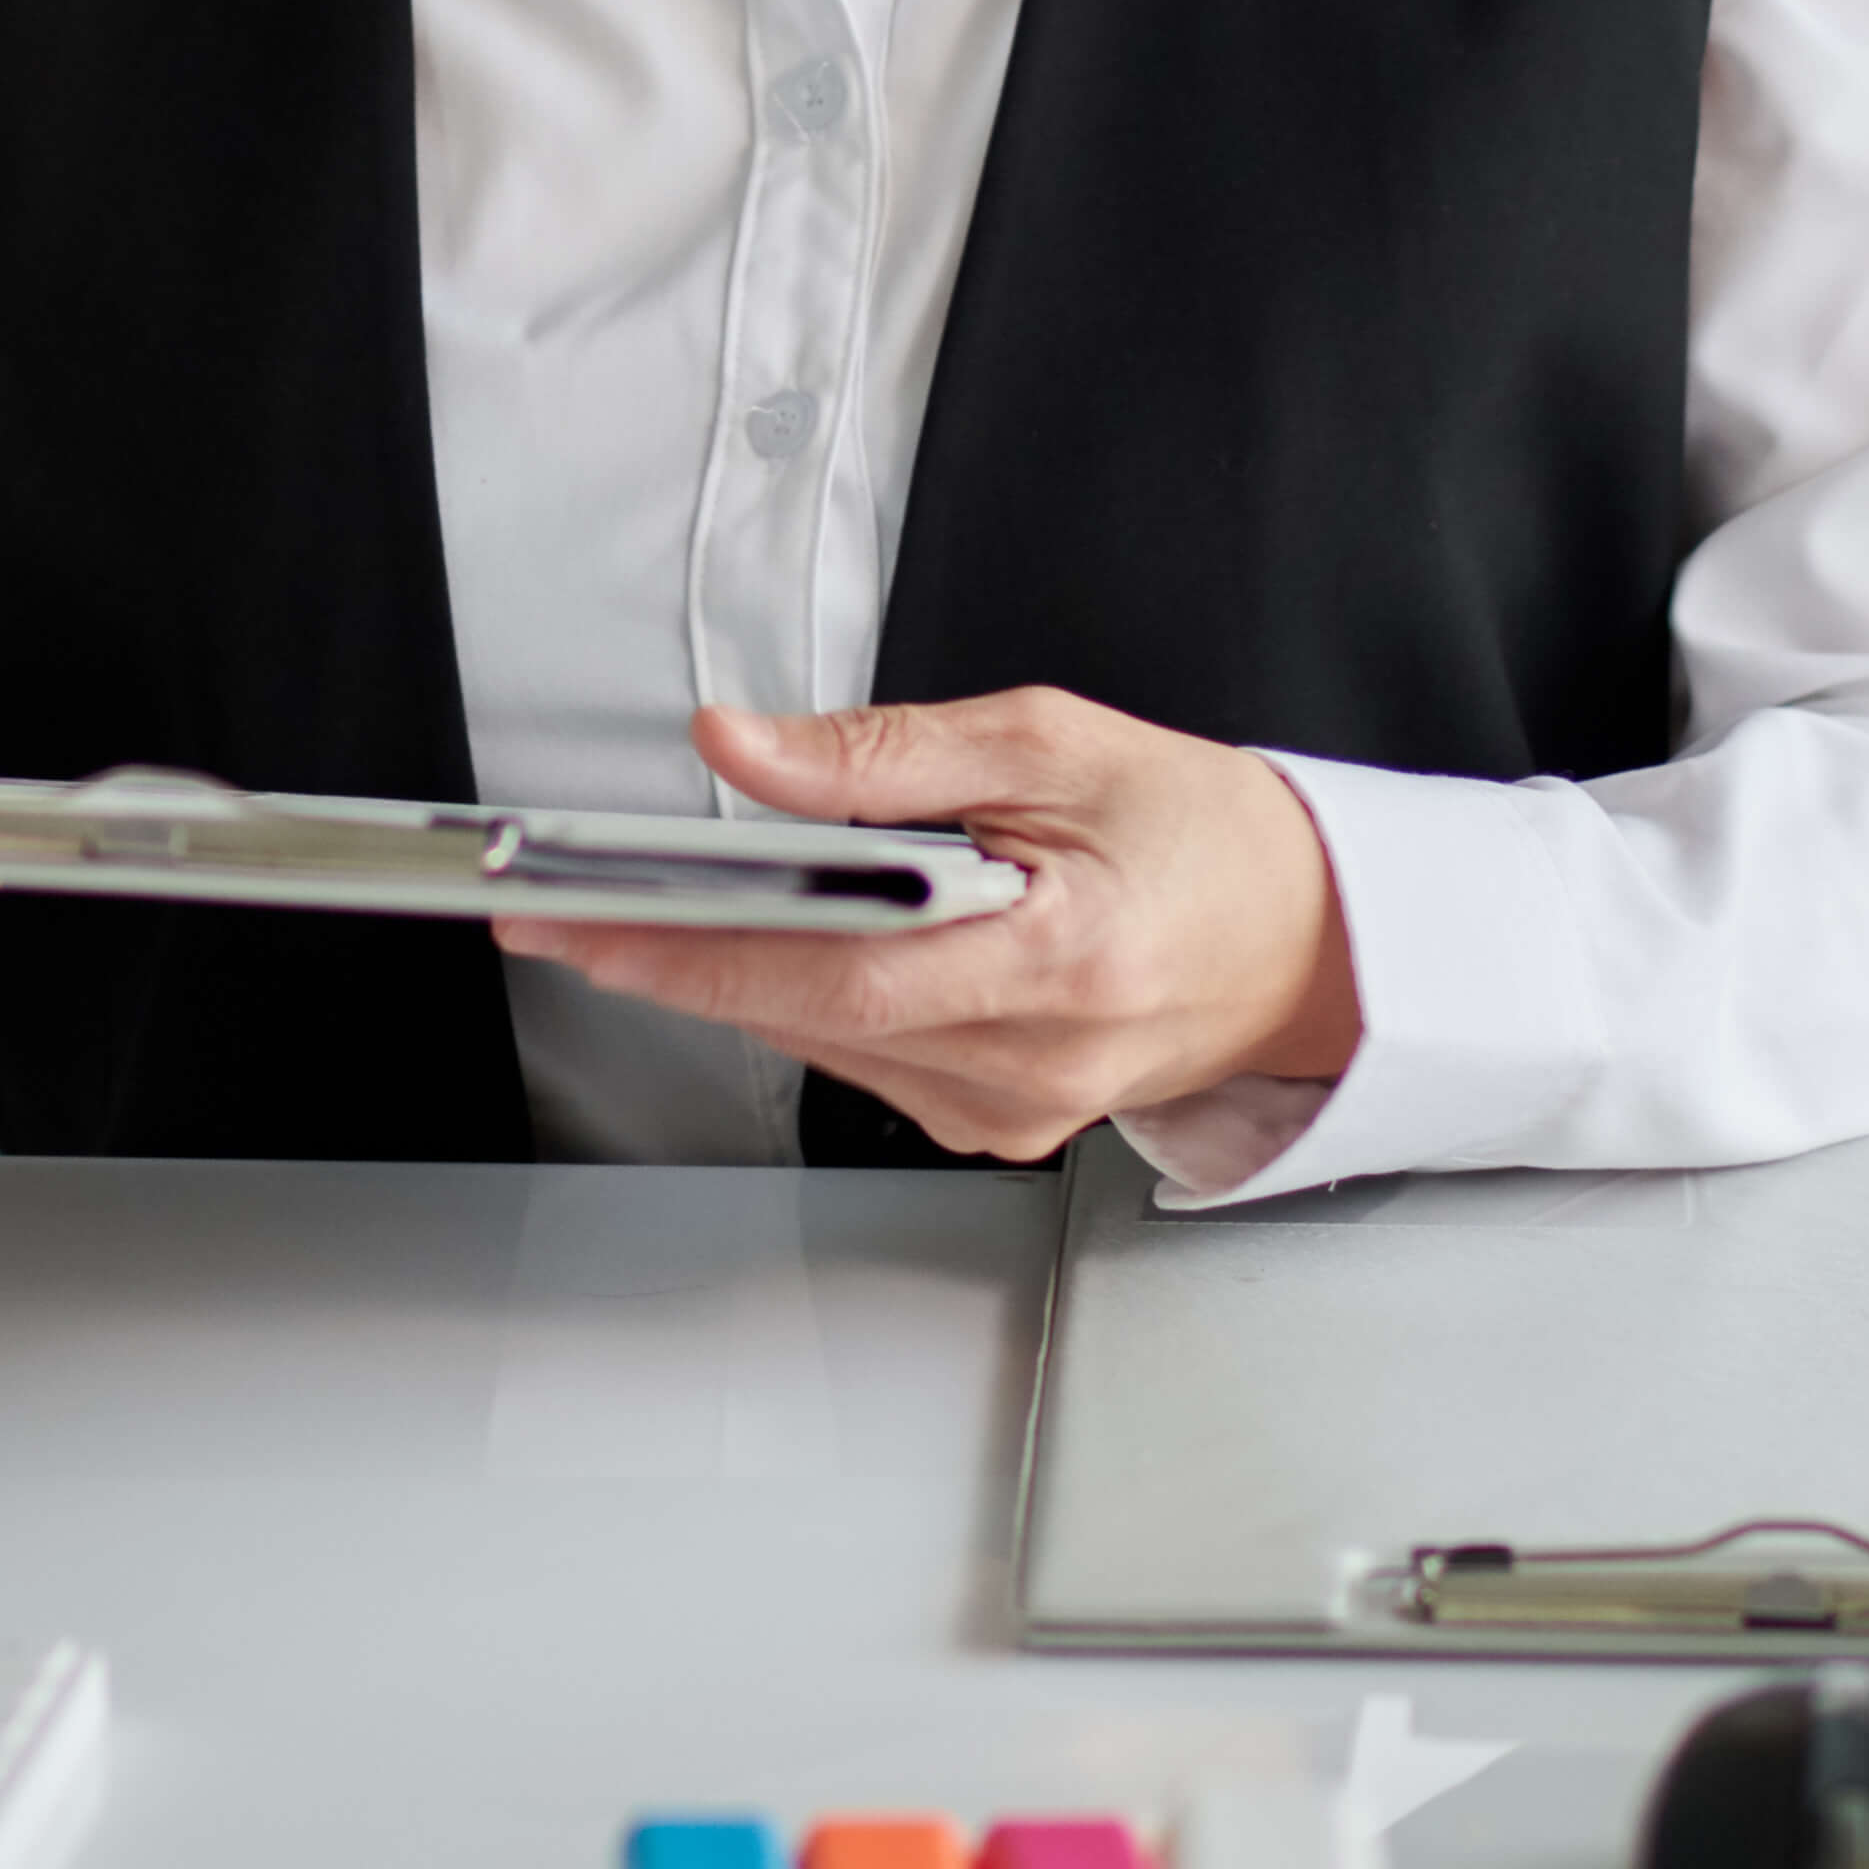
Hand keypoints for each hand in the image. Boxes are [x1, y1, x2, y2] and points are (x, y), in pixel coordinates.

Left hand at [497, 685, 1360, 1166]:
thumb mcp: (1051, 741)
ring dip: (730, 980)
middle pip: (803, 1016)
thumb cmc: (1204, 836)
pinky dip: (808, 1006)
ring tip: (649, 914)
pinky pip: (862, 1067)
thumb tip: (742, 747)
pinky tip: (783, 954)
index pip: (833, 968)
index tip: (586, 915)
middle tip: (558, 909)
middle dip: (667, 957)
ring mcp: (1014, 1110)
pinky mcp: (1001, 1127)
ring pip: (821, 1047)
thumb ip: (884, 753)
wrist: (1309, 939)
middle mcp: (1032, 1060)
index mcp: (1056, 959)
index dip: (692, 945)